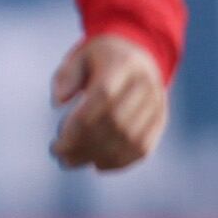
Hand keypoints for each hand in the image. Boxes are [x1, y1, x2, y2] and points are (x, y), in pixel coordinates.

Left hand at [49, 33, 169, 171]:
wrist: (141, 52)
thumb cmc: (101, 58)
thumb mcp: (80, 56)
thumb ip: (66, 77)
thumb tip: (57, 102)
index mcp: (123, 64)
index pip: (103, 98)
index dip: (79, 124)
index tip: (57, 142)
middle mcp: (145, 85)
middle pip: (116, 122)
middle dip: (85, 144)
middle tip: (61, 157)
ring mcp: (156, 104)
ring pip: (130, 139)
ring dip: (99, 156)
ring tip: (73, 162)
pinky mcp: (161, 119)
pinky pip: (143, 147)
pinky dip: (120, 162)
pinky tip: (98, 165)